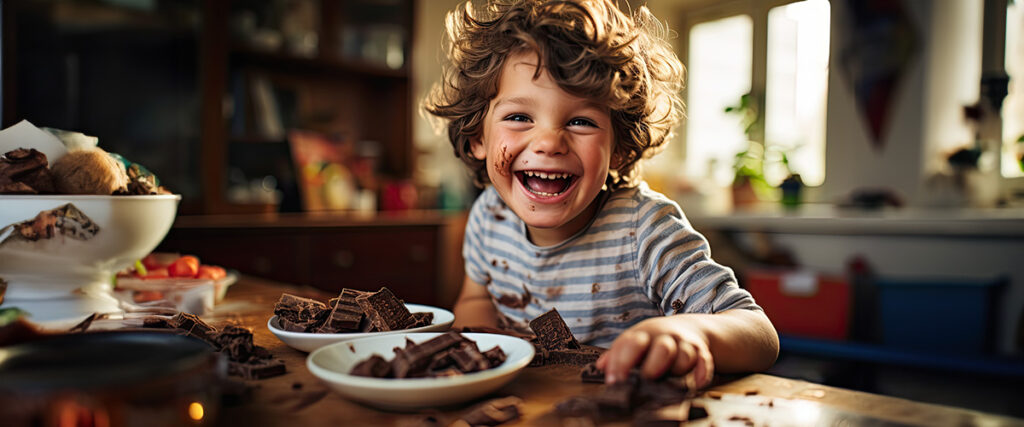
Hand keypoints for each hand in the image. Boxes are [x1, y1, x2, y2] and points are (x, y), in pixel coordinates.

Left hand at [595, 316, 713, 389]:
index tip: (615, 380)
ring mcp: (684, 344)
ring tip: (668, 383)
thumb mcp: (634, 341)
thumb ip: (617, 355)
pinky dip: (702, 372)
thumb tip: (600, 366)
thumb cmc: (654, 339)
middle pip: (661, 347)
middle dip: (653, 366)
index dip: (621, 362)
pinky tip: (697, 382)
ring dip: (677, 370)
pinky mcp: (701, 353)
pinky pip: (704, 362)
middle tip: (644, 380)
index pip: (631, 344)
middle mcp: (665, 337)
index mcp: (643, 334)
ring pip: (684, 355)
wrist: (686, 327)